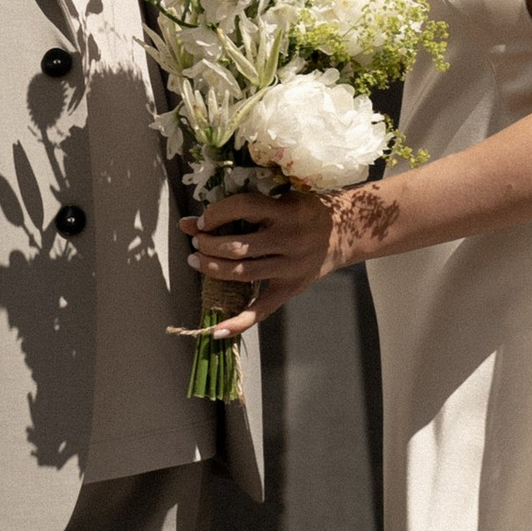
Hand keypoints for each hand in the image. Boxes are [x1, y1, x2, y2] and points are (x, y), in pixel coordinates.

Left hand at [183, 190, 343, 336]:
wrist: (345, 232)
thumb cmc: (304, 211)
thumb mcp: (278, 200)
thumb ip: (237, 209)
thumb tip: (187, 222)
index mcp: (286, 212)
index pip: (244, 207)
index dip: (217, 213)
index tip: (203, 221)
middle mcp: (290, 240)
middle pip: (239, 246)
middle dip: (209, 245)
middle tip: (197, 243)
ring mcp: (291, 267)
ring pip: (244, 273)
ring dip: (213, 268)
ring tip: (197, 261)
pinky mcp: (292, 288)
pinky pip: (262, 309)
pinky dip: (239, 322)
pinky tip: (217, 330)